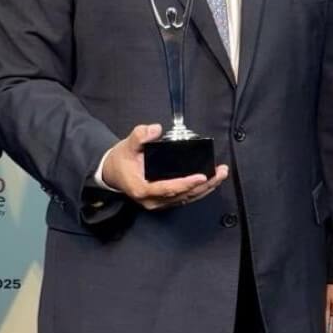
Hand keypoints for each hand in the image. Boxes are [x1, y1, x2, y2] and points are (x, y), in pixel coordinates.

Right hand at [101, 124, 228, 210]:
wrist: (112, 173)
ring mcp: (158, 203)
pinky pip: (184, 198)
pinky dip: (199, 191)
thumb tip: (155, 129)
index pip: (167, 188)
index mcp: (142, 188)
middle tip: (220, 172)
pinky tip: (211, 182)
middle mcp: (152, 200)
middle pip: (182, 195)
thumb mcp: (127, 145)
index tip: (201, 176)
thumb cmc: (120, 160)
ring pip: (186, 198)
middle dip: (204, 185)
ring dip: (206, 188)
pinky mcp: (164, 201)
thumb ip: (140, 136)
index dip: (186, 184)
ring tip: (220, 175)